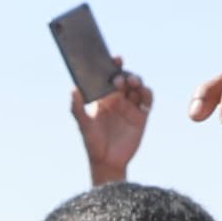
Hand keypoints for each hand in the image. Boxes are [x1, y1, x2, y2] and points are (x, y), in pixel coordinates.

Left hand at [73, 66, 153, 185]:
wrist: (106, 162)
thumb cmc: (92, 143)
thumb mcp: (83, 125)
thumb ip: (77, 108)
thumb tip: (74, 89)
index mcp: (104, 97)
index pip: (110, 76)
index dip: (114, 65)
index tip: (115, 59)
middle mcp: (119, 99)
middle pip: (126, 78)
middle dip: (125, 74)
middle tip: (119, 78)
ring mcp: (131, 107)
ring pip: (138, 87)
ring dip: (137, 80)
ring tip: (131, 83)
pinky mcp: (142, 117)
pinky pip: (147, 100)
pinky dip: (147, 93)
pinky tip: (143, 92)